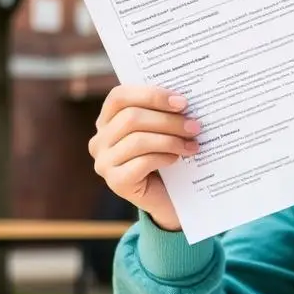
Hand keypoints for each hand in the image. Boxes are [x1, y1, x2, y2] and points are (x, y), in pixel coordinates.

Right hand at [88, 85, 199, 231]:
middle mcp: (99, 141)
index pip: (119, 96)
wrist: (168, 198)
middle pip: (131, 118)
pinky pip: (142, 162)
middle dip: (168, 120)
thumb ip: (164, 112)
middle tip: (195, 126)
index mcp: (107, 120)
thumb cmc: (166, 157)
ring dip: (171, 139)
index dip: (151, 95)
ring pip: (138, 140)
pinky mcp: (116, 182)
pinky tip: (177, 159)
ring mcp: (104, 163)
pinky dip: (164, 157)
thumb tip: (183, 99)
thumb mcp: (161, 130)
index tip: (182, 102)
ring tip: (192, 143)